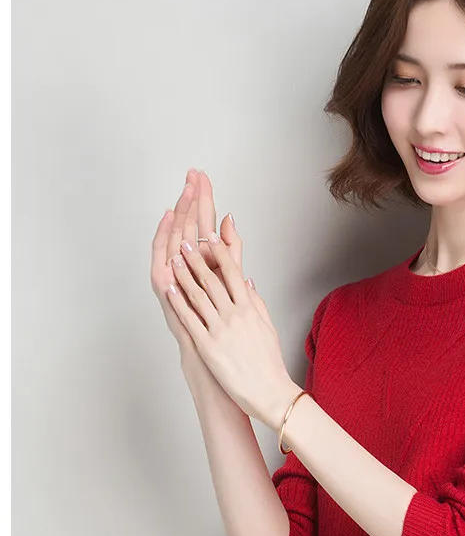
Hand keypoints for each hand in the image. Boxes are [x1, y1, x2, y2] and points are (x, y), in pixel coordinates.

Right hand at [151, 168, 245, 363]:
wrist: (214, 361)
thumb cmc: (222, 328)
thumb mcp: (232, 284)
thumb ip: (231, 253)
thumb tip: (231, 225)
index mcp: (204, 266)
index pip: (203, 227)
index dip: (204, 203)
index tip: (205, 178)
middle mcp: (186, 269)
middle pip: (187, 227)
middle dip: (190, 200)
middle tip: (193, 174)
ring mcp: (175, 278)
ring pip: (175, 238)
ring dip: (180, 213)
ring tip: (184, 190)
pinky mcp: (166, 290)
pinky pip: (162, 259)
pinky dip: (164, 239)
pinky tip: (169, 220)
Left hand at [164, 220, 298, 427]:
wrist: (269, 392)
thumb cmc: (269, 364)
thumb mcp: (267, 327)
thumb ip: (256, 303)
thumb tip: (247, 282)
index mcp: (249, 309)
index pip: (232, 273)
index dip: (220, 252)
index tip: (212, 237)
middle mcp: (234, 316)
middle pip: (212, 279)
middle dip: (197, 258)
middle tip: (185, 241)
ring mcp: (219, 330)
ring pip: (198, 296)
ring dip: (184, 275)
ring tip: (174, 259)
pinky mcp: (207, 346)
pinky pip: (190, 320)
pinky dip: (179, 302)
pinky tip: (171, 290)